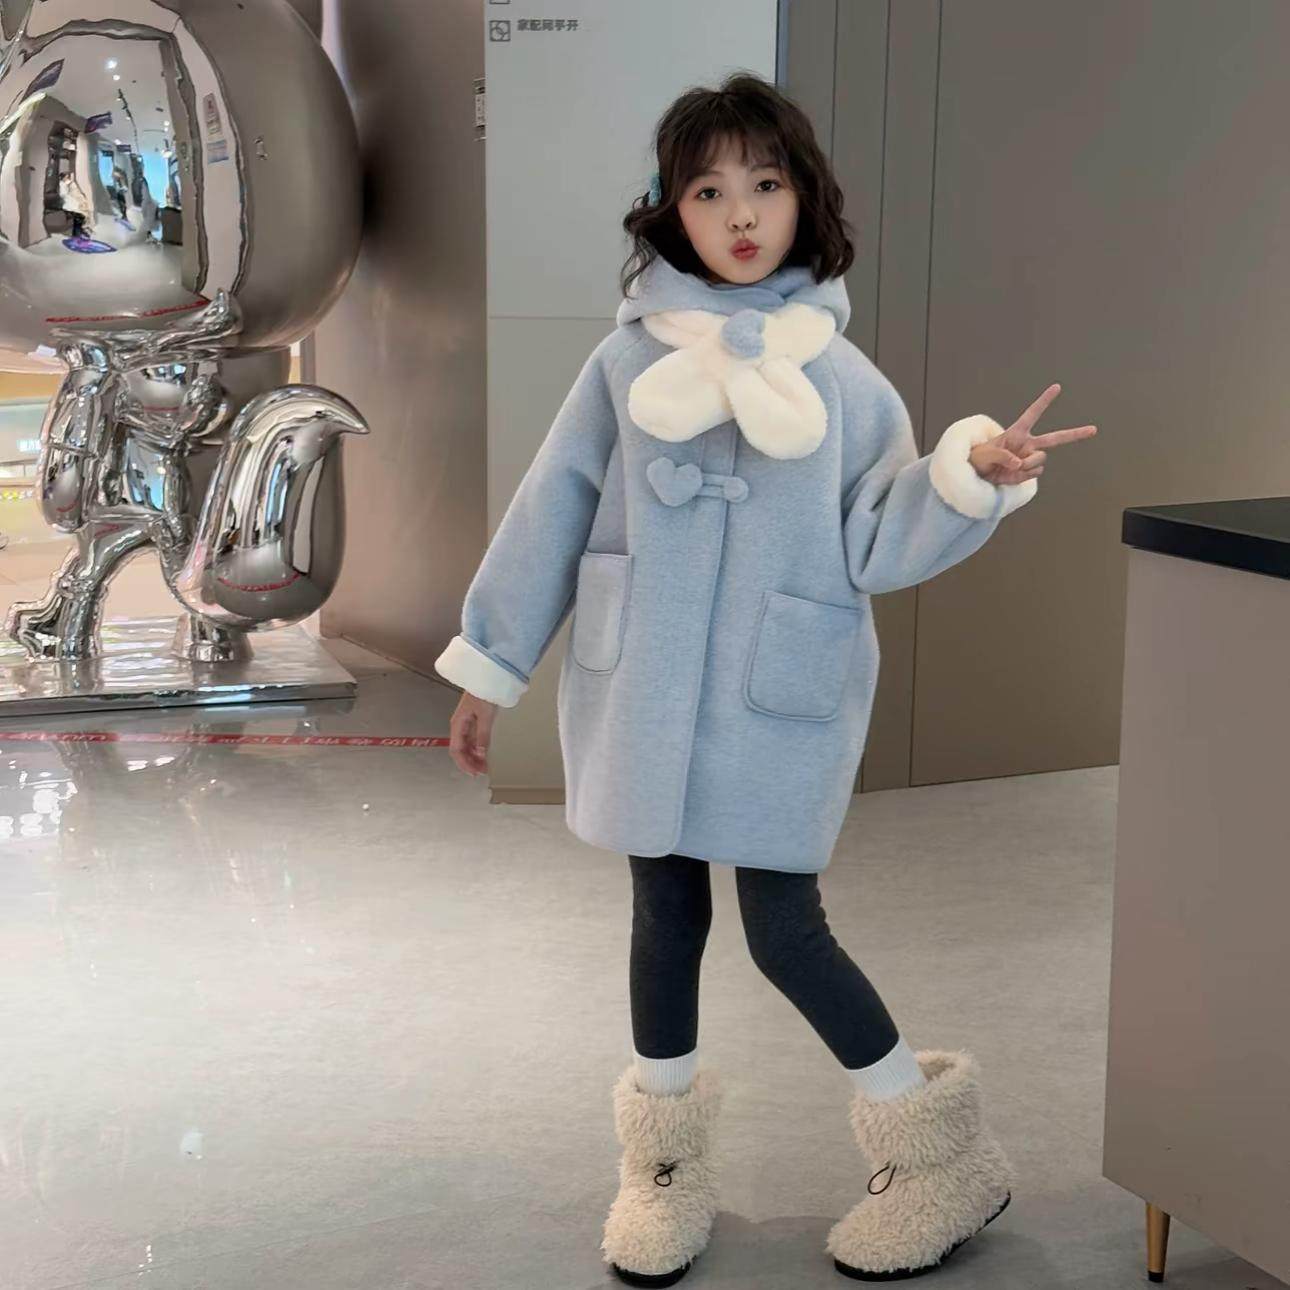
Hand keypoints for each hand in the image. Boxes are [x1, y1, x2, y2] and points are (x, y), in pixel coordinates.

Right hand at [448, 691, 496, 777]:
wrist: (486, 678)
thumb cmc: (483, 693)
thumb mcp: (485, 715)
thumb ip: (483, 735)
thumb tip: (481, 753)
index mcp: (457, 724)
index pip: (456, 750)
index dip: (464, 763)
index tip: (474, 772)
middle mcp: (459, 726)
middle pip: (460, 750)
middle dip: (470, 762)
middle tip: (482, 772)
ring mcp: (466, 724)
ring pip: (466, 746)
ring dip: (474, 757)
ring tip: (485, 766)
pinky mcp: (473, 722)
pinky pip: (472, 740)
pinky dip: (478, 749)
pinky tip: (485, 755)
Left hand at [968, 384, 1097, 484]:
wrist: (978, 476)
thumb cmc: (978, 458)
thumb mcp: (985, 454)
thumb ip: (1002, 456)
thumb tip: (1019, 463)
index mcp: (1017, 432)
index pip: (1033, 413)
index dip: (1044, 400)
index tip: (1057, 387)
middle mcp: (1027, 444)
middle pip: (1055, 438)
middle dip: (1075, 434)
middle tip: (1094, 429)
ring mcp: (1029, 458)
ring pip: (1040, 460)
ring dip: (1027, 465)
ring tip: (1010, 467)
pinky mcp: (1028, 472)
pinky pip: (1034, 473)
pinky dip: (1023, 476)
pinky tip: (1012, 475)